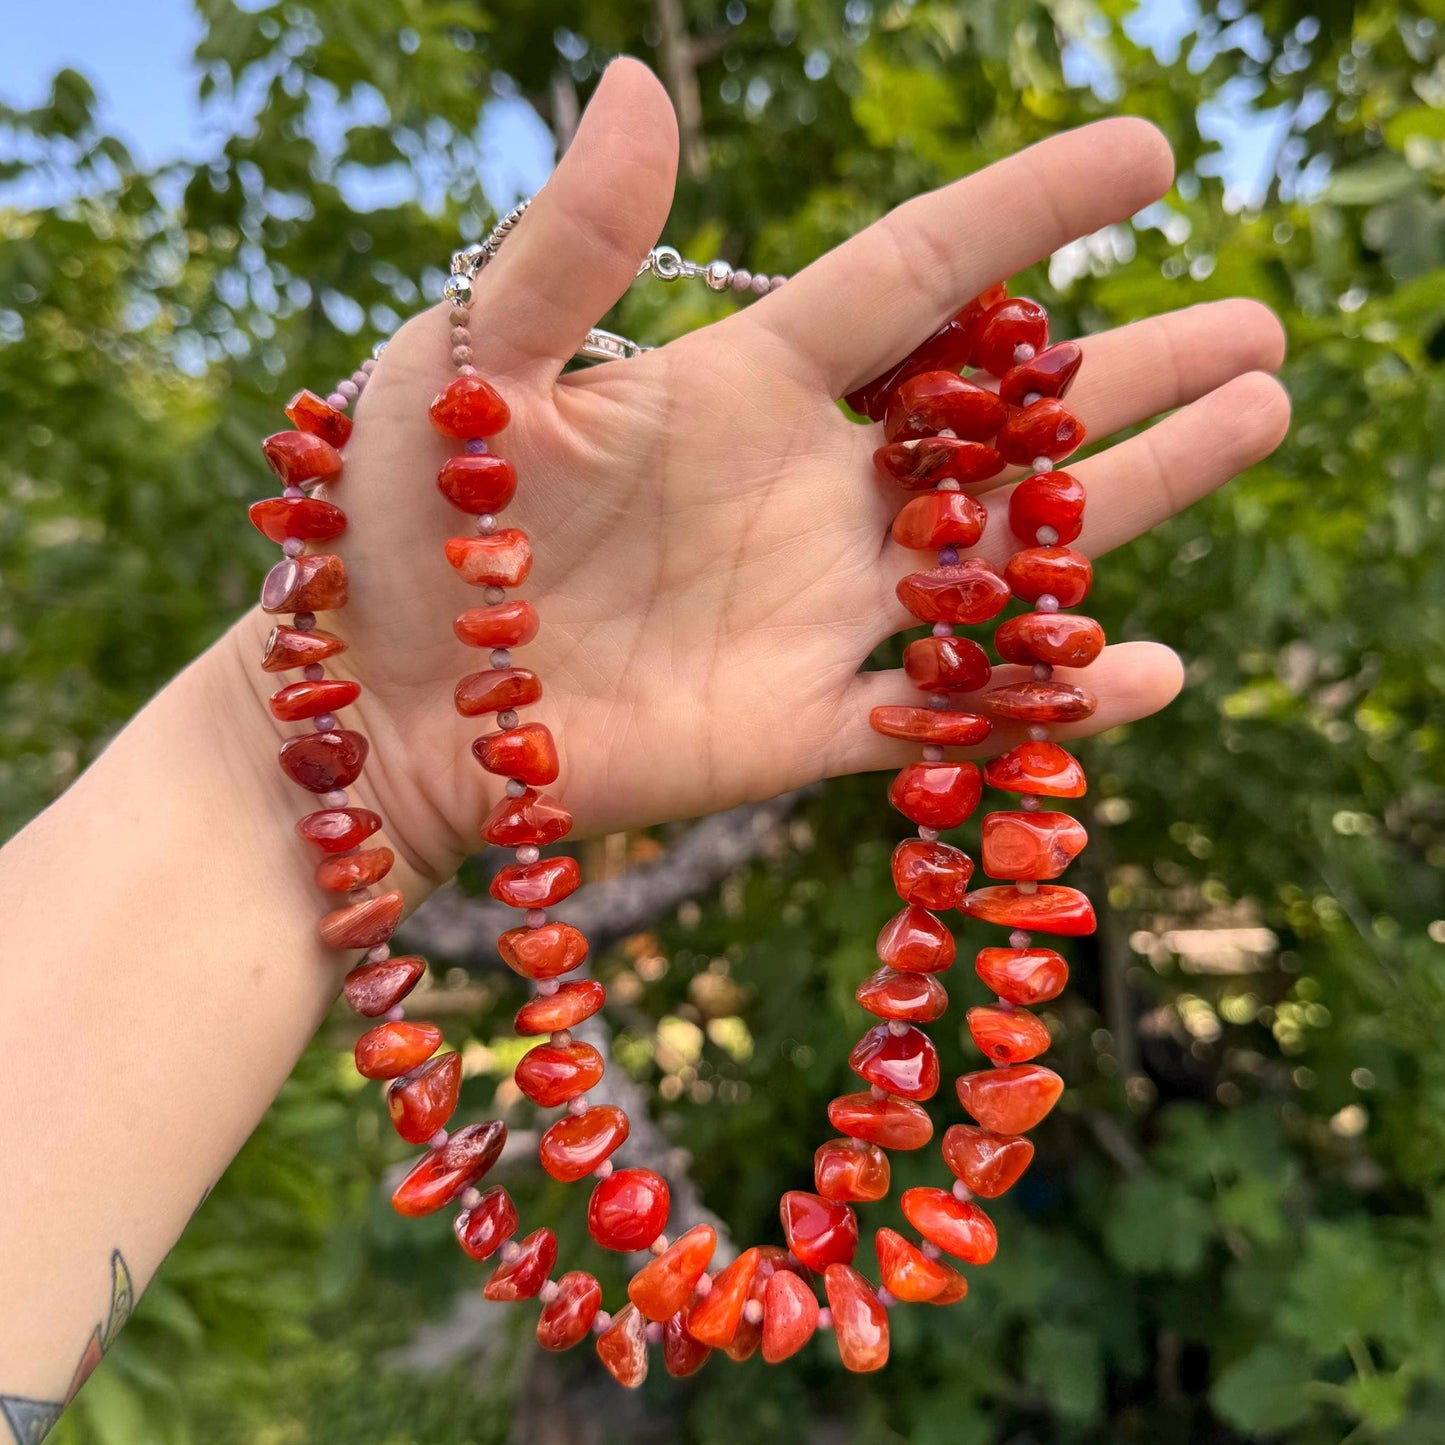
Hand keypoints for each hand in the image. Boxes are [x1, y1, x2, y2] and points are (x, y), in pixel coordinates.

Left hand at [233, 59, 1288, 888]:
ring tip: (1254, 423)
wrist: (381, 697)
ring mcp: (815, 610)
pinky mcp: (800, 722)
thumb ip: (568, 246)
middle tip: (1258, 327)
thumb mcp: (465, 363)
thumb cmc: (400, 522)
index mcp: (741, 384)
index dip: (1025, 212)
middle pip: (998, 424)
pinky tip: (1147, 673)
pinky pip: (941, 709)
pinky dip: (1041, 702)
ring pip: (1002, 553)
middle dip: (1128, 373)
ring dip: (1130, 500)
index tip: (1145, 152)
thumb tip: (633, 82)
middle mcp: (806, 490)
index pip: (913, 280)